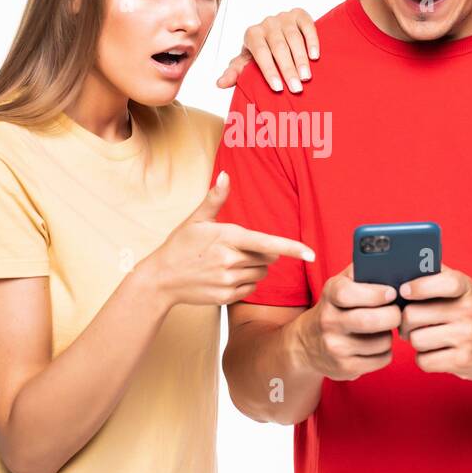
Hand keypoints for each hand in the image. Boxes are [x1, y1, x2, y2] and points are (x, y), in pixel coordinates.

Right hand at [143, 171, 314, 306]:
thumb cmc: (180, 246)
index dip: (292, 248)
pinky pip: (251, 288)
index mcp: (228, 238)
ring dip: (254, 267)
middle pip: (268, 258)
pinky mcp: (227, 297)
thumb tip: (226, 175)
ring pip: (262, 274)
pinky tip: (225, 277)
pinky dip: (245, 282)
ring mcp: (229, 281)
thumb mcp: (196, 219)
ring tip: (228, 262)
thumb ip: (215, 198)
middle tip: (237, 248)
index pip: (267, 243)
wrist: (160, 279)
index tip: (311, 253)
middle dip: (262, 252)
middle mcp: (231, 261)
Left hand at [216, 7, 318, 92]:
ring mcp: (284, 17)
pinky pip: (307, 25)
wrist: (277, 33)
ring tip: (306, 77)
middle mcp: (267, 23)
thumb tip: (220, 84)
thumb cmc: (262, 52)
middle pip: (278, 47)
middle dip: (287, 69)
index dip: (269, 70)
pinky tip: (315, 56)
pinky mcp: (299, 14)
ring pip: (293, 38)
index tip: (277, 88)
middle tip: (296, 88)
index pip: (260, 52)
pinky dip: (312, 40)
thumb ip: (235, 72)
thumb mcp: (248, 62)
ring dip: (301, 59)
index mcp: (252, 34)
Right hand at [295, 263, 397, 380]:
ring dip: (390, 334)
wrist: (306, 343)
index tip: (392, 292)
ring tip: (383, 328)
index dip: (375, 293)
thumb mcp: (341, 283)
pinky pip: (381, 359)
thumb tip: (394, 258)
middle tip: (396, 312)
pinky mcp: (344, 368)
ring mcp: (335, 347)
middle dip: (392, 316)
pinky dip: (386, 352)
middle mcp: (329, 321)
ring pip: (381, 341)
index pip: (348, 293)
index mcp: (330, 295)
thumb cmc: (336, 306)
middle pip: (370, 321)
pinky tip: (377, 344)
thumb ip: (363, 269)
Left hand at [398, 264, 471, 380]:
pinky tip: (435, 352)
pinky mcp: (463, 361)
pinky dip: (424, 359)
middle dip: (405, 321)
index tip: (404, 290)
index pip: (444, 282)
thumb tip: (403, 267)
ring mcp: (467, 337)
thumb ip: (437, 275)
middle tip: (410, 323)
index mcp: (466, 288)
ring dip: (415, 341)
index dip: (420, 286)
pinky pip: (423, 361)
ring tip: (426, 337)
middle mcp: (468, 311)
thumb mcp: (464, 289)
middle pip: (413, 315)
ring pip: (416, 340)